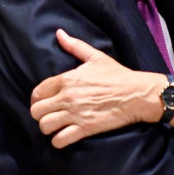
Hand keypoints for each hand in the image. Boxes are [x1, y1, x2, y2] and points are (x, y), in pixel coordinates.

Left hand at [31, 29, 163, 147]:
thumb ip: (75, 46)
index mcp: (67, 79)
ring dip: (48, 128)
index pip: (37, 93)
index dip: (37, 99)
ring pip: (45, 126)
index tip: (44, 102)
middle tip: (50, 115)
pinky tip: (64, 136)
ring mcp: (75, 114)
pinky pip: (60, 140)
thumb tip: (59, 33)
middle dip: (40, 114)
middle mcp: (67, 97)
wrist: (137, 94)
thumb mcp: (96, 57)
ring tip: (56, 126)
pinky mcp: (85, 128)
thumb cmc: (117, 75)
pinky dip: (58, 141)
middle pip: (36, 111)